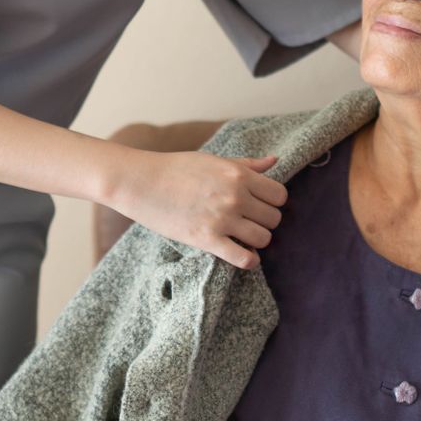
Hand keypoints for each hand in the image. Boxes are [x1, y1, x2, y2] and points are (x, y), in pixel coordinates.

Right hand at [105, 149, 287, 268]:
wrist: (140, 182)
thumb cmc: (175, 168)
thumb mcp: (213, 160)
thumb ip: (246, 164)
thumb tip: (274, 160)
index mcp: (238, 174)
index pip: (280, 195)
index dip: (273, 202)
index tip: (260, 206)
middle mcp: (235, 196)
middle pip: (274, 219)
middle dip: (265, 222)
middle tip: (249, 223)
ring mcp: (222, 218)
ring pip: (264, 239)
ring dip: (256, 241)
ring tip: (243, 238)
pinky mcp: (207, 239)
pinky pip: (244, 258)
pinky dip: (249, 261)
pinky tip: (243, 255)